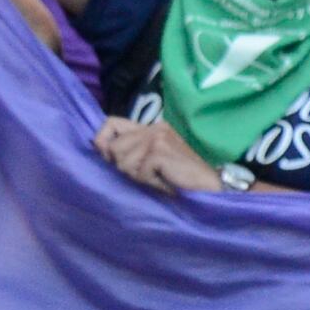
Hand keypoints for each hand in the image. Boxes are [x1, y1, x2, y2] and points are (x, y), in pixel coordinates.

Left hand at [93, 115, 212, 193]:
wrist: (208, 186)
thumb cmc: (179, 177)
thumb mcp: (151, 160)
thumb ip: (131, 150)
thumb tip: (100, 149)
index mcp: (151, 127)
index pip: (111, 123)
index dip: (102, 140)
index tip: (109, 158)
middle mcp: (154, 127)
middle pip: (113, 147)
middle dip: (124, 166)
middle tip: (146, 173)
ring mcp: (157, 138)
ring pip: (122, 161)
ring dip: (137, 176)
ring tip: (157, 176)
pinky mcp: (160, 152)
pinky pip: (138, 172)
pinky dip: (149, 181)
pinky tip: (164, 180)